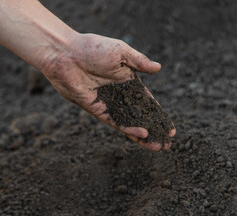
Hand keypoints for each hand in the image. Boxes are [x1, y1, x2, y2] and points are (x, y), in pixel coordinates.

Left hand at [40, 33, 174, 150]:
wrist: (66, 54)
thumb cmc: (93, 47)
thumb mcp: (121, 51)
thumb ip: (140, 62)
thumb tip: (158, 67)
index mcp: (129, 81)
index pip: (148, 103)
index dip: (159, 115)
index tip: (170, 128)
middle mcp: (120, 95)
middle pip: (142, 117)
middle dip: (155, 130)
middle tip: (167, 143)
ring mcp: (109, 104)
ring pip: (130, 124)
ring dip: (143, 136)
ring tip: (157, 147)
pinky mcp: (97, 109)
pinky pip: (116, 122)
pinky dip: (129, 129)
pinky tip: (142, 135)